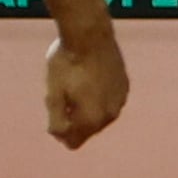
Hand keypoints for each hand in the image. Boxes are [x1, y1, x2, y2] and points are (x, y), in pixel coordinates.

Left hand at [44, 30, 127, 149]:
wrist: (90, 34)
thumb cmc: (67, 63)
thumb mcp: (53, 94)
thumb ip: (56, 121)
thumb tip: (60, 136)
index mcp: (91, 120)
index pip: (73, 143)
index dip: (60, 131)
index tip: (55, 110)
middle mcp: (110, 115)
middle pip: (87, 130)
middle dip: (74, 119)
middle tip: (64, 93)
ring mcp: (120, 100)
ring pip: (100, 115)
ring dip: (88, 106)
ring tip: (77, 82)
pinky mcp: (124, 86)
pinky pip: (109, 100)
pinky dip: (99, 95)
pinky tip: (90, 76)